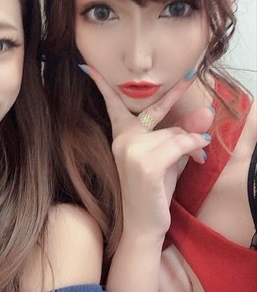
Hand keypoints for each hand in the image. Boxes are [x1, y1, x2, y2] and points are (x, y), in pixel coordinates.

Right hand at [80, 66, 213, 238]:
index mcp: (121, 136)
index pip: (113, 105)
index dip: (101, 85)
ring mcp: (132, 150)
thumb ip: (181, 134)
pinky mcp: (146, 163)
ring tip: (197, 154)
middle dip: (175, 92)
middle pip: (156, 112)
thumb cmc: (152, 190)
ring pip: (173, 132)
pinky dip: (193, 148)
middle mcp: (123, 140)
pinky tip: (197, 157)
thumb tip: (205, 113)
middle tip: (191, 74)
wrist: (143, 224)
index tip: (86, 66)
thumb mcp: (168, 157)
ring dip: (191, 143)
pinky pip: (179, 145)